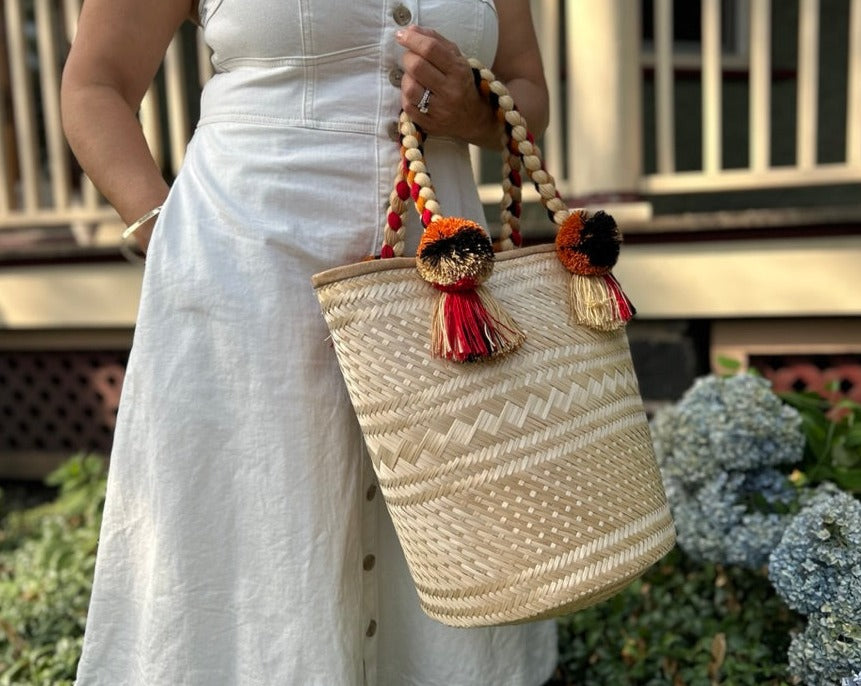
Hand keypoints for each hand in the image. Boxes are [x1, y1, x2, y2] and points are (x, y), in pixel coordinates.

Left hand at [395, 25, 501, 147]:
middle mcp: (451, 91)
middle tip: (409, 58)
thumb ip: (435, 41)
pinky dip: (407, 97)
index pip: (431, 49)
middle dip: (407, 58)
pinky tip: (416, 94)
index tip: (401, 35)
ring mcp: (440, 110)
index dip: (412, 39)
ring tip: (413, 78)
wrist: (474, 118)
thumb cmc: (462, 83)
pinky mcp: (430, 124)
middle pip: (417, 67)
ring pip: (410, 88)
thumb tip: (410, 30)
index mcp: (459, 71)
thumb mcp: (456, 58)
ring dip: (406, 79)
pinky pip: (408, 106)